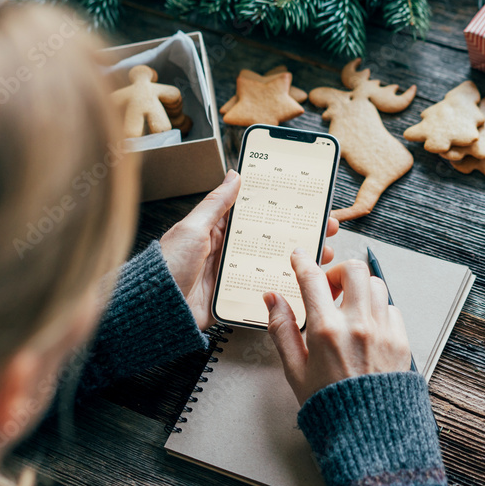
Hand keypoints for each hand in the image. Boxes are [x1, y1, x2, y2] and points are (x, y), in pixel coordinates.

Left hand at [160, 170, 339, 329]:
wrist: (158, 310)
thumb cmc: (168, 267)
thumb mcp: (192, 228)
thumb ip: (216, 204)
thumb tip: (234, 175)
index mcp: (218, 230)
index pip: (256, 213)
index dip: (281, 207)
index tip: (306, 201)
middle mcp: (229, 251)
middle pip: (272, 239)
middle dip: (300, 233)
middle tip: (326, 228)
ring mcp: (235, 275)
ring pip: (274, 263)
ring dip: (298, 260)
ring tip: (322, 255)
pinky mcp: (237, 297)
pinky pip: (265, 289)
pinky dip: (284, 285)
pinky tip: (304, 282)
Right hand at [264, 250, 410, 405]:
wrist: (368, 434)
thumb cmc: (329, 406)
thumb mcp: (294, 370)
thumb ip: (282, 329)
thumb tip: (273, 299)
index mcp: (326, 331)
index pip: (312, 279)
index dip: (302, 262)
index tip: (299, 257)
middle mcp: (358, 324)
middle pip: (354, 269)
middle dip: (338, 272)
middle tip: (329, 288)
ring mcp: (383, 330)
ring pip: (376, 285)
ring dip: (360, 289)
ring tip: (348, 308)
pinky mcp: (401, 340)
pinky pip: (391, 308)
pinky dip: (378, 309)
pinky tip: (366, 327)